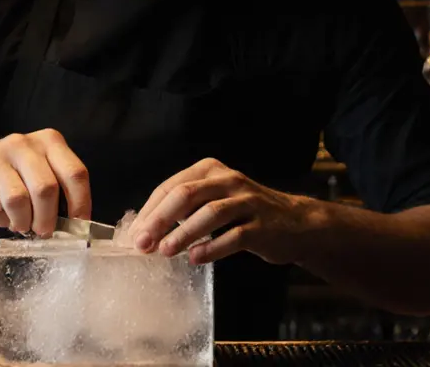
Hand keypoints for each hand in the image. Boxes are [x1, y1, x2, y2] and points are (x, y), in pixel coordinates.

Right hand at [0, 129, 90, 236]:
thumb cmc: (9, 173)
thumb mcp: (38, 167)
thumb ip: (57, 186)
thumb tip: (75, 224)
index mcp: (48, 141)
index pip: (75, 173)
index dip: (81, 203)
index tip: (79, 225)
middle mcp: (23, 144)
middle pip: (46, 189)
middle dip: (47, 219)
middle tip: (43, 231)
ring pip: (19, 200)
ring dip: (22, 221)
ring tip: (20, 224)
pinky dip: (1, 221)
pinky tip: (0, 216)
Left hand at [128, 158, 312, 265]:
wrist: (295, 224)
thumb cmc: (245, 213)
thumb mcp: (214, 200)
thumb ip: (184, 210)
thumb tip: (144, 231)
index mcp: (210, 170)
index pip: (171, 187)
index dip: (150, 211)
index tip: (134, 235)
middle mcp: (228, 180)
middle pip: (186, 195)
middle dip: (160, 220)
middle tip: (142, 244)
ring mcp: (248, 201)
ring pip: (210, 213)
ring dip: (184, 233)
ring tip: (165, 251)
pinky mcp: (263, 225)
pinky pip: (234, 236)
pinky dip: (212, 247)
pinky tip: (196, 258)